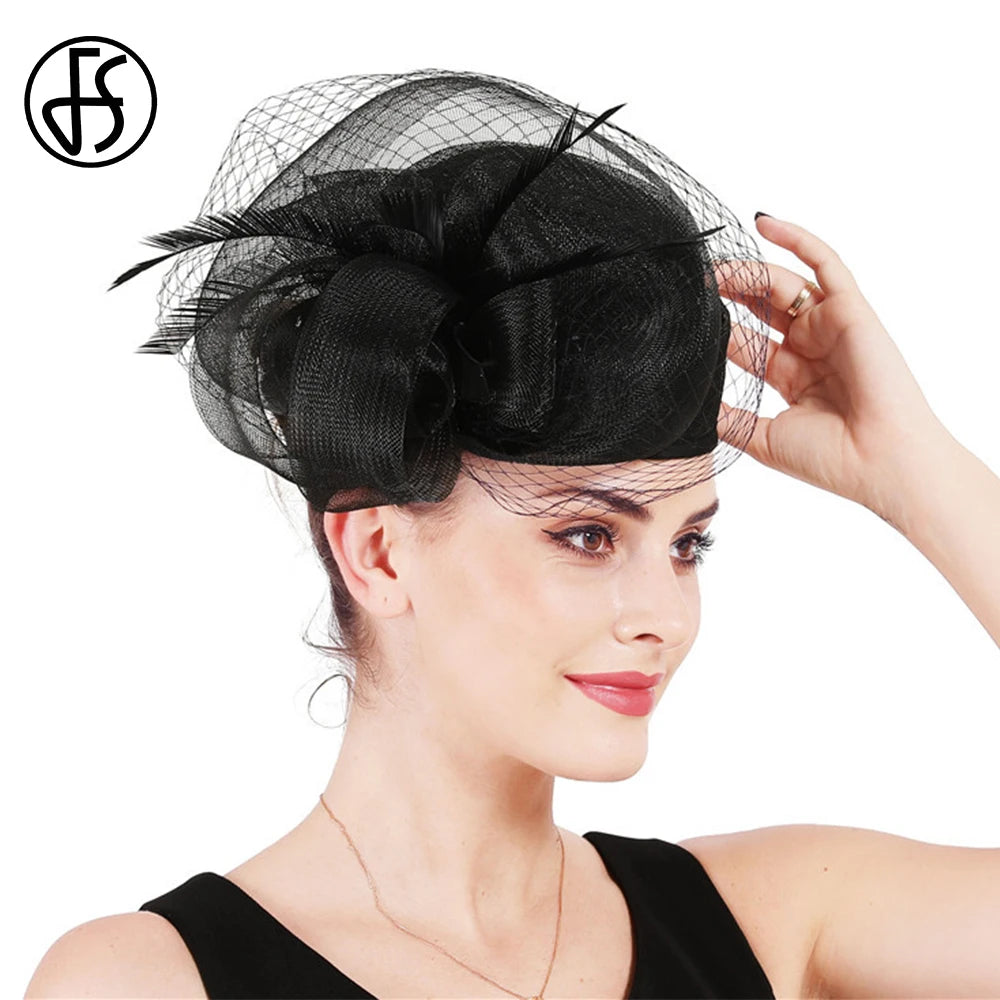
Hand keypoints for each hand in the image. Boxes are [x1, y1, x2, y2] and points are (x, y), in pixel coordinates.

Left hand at [716, 214, 952, 526]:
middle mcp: (811, 347)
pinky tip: (762, 223)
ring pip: (782, 283)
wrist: (878, 463)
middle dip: (727, 292)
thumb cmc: (829, 460)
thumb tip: (689, 409)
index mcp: (792, 376)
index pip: (746, 340)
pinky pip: (825, 262)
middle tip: (694, 283)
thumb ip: (728, 419)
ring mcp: (831, 326)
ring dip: (746, 271)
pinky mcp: (852, 310)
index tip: (683, 316)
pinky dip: (797, 239)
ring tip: (712, 268)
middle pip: (761, 307)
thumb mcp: (761, 438)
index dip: (717, 326)